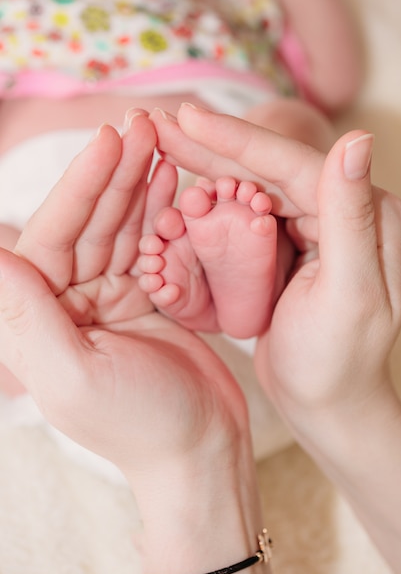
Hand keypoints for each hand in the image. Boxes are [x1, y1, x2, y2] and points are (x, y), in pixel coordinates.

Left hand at [0, 112, 246, 479]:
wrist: (202, 448)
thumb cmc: (141, 423)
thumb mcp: (74, 375)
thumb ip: (24, 316)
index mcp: (38, 320)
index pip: (53, 237)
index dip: (81, 186)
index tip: (109, 140)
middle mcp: (67, 303)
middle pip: (88, 223)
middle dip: (114, 173)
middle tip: (142, 124)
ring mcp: (107, 298)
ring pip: (120, 227)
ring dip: (138, 183)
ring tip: (160, 138)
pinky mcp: (144, 297)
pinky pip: (149, 245)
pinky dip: (159, 212)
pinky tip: (171, 179)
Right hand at [151, 104, 400, 423]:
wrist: (329, 404)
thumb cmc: (337, 363)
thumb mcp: (348, 295)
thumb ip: (351, 216)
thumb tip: (357, 138)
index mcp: (368, 215)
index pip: (295, 165)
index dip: (239, 140)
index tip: (187, 119)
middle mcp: (346, 210)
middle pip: (270, 168)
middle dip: (213, 146)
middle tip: (161, 123)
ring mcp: (318, 225)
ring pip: (255, 184)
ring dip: (209, 164)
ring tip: (163, 142)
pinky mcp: (293, 244)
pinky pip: (247, 211)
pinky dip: (215, 197)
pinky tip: (183, 183)